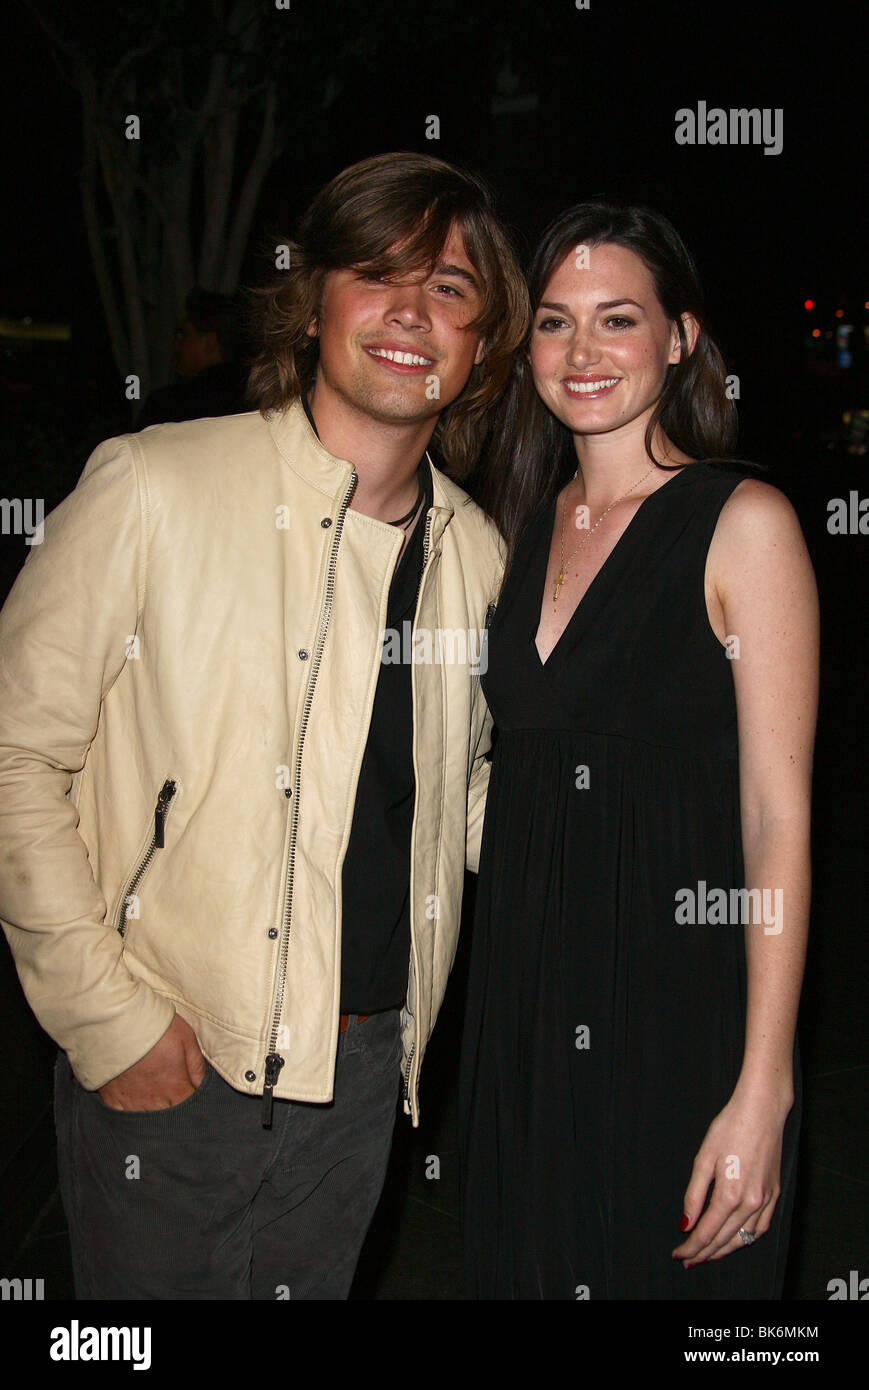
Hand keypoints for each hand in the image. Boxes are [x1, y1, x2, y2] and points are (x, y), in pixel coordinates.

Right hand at [96, 1012, 205, 1111]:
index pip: (190, 1105)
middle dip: (173, 1105)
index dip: (191, 1097)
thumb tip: (202, 1084)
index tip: (188, 1088)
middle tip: (169, 1086)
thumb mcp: (186, 1038)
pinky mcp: (112, 1099)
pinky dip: (129, 1107)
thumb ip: (196, 1066)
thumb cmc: (154, 1027)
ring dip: (152, 1108)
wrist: (117, 1021)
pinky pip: (123, 1114)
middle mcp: (154, 1101)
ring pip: (146, 1117)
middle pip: (169, 1115)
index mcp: (175, 1088)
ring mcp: (131, 1103)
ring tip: (150, 1088)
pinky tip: (132, 1094)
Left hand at [671, 1084, 791, 1267]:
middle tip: (688, 1260)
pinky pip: (761, 1227)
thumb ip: (694, 1195)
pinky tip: (736, 1240)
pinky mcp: (775, 1193)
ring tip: (708, 1254)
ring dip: (725, 1249)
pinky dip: (747, 1238)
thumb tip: (685, 1224)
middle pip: (724, 1239)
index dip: (691, 1246)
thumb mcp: (704, 1158)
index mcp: (730, 1194)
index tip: (678, 1254)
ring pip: (744, 1238)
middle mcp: (751, 1203)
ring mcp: (766, 1200)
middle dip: (704, 1252)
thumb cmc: (729, 1128)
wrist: (762, 1111)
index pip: (706, 1232)